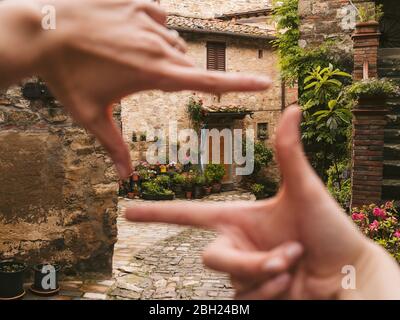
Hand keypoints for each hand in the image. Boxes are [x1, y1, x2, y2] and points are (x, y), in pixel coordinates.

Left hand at [0, 0, 270, 177]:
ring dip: (161, 55)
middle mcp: (158, 45)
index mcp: (153, 74)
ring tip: (125, 58)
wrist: (42, 31)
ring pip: (173, 43)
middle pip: (186, 65)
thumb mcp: (90, 116)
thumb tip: (124, 180)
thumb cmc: (66, 77)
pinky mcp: (138, 3)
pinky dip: (152, 30)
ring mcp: (148, 20)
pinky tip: (127, 35)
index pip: (207, 82)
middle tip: (137, 79)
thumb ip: (112, 147)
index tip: (265, 82)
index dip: (239, 84)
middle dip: (172, 77)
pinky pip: (160, 19)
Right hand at [126, 106, 399, 299]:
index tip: (128, 210)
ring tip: (297, 264)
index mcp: (237, 218)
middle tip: (286, 257)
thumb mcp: (305, 190)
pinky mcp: (252, 294)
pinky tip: (292, 283)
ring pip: (234, 279)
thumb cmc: (328, 228)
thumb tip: (293, 107)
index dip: (157, 212)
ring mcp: (244, 272)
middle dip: (249, 261)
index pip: (188, 215)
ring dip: (269, 274)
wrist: (346, 272)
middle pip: (212, 258)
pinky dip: (270, 291)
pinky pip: (245, 298)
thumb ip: (288, 152)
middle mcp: (237, 244)